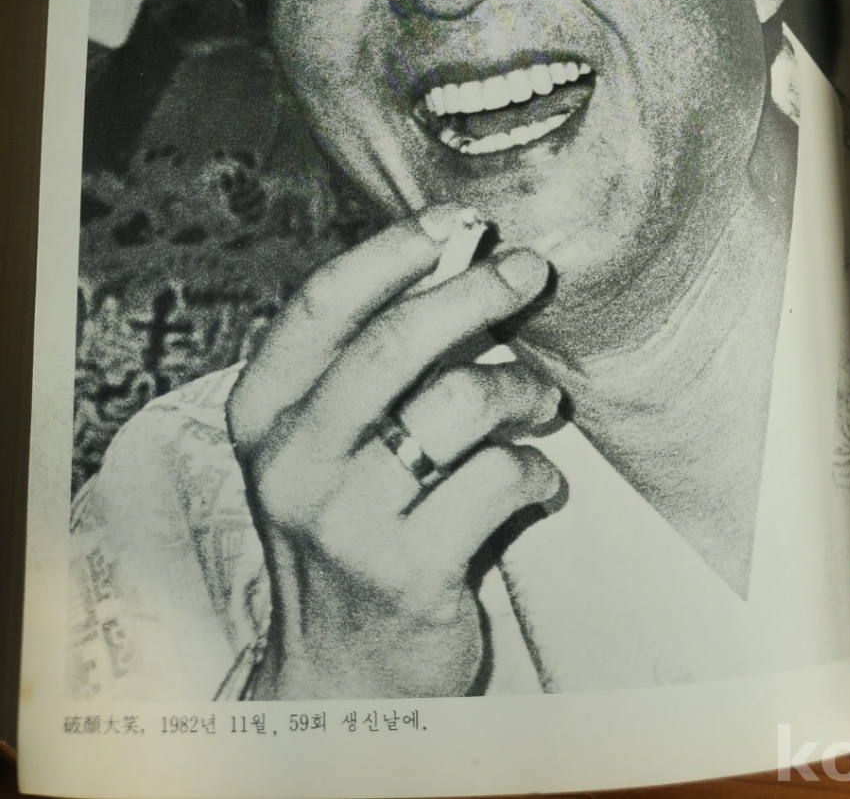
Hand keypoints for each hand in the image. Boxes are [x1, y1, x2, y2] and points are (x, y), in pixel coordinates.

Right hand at [226, 206, 561, 699]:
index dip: (393, 250)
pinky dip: (538, 468)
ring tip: (544, 401)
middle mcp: (292, 460)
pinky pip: (501, 479)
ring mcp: (345, 520)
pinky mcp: (408, 571)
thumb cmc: (351, 526)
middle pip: (397, 341)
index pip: (322, 304)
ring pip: (462, 404)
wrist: (340, 673)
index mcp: (263, 412)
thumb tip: (457, 257)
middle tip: (530, 270)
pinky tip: (538, 479)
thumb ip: (374, 362)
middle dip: (477, 291)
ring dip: (522, 389)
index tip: (455, 218)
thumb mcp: (333, 442)